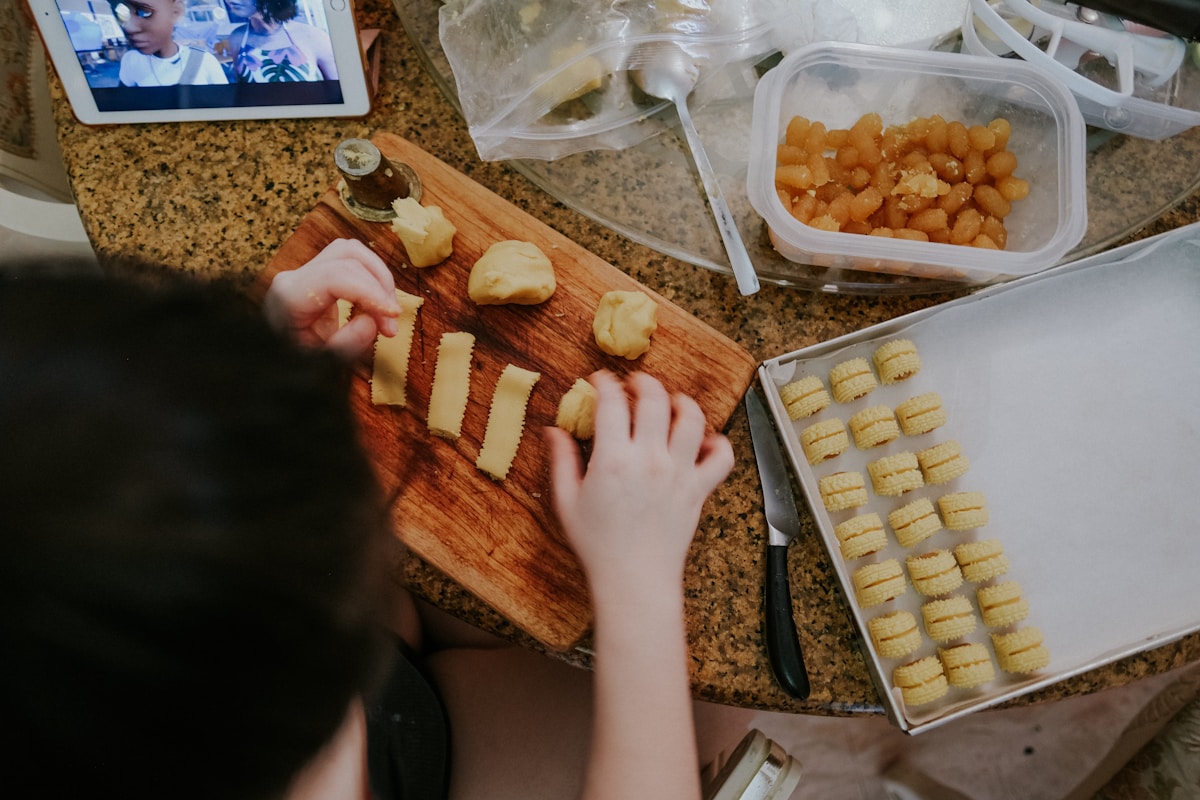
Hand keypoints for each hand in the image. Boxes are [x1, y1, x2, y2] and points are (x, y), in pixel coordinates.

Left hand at [263, 238, 399, 359]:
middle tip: (392, 323)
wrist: (273, 365)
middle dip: (379, 286)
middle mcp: (295, 277)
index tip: (393, 315)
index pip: (336, 276)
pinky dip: (372, 282)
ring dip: (379, 278)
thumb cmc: (290, 367)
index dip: (371, 291)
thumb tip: (371, 322)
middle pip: (348, 256)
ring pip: (352, 253)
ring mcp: (305, 274)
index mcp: (289, 296)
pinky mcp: (317, 278)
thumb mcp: (315, 366)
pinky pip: (350, 266)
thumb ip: (343, 347)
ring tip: (388, 312)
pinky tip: (378, 307)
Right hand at [544, 371, 733, 592]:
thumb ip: (561, 461)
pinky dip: (718, 444)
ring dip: (682, 402)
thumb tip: (553, 430)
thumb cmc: (598, 545)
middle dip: (644, 381)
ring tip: (673, 402)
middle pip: (655, 399)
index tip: (599, 380)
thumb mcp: (567, 501)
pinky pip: (721, 457)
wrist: (634, 578)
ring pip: (692, 418)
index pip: (611, 402)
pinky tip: (703, 441)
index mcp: (613, 459)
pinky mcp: (699, 489)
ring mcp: (679, 472)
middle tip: (636, 383)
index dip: (604, 382)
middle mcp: (649, 459)